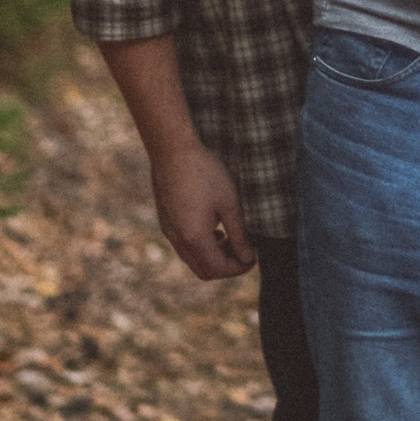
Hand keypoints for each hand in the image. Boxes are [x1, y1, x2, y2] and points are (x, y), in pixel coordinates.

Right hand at [151, 135, 255, 281]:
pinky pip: (184, 246)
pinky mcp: (165, 221)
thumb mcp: (229, 202)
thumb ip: (239, 234)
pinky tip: (213, 226)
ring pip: (192, 259)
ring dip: (213, 256)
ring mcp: (168, 231)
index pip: (219, 269)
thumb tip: (248, 257)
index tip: (254, 255)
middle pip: (204, 271)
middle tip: (243, 250)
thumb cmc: (204, 172)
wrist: (171, 149)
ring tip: (230, 237)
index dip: (239, 268)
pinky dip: (201, 246)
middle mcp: (178, 239)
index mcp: (194, 237)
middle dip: (226, 266)